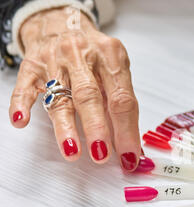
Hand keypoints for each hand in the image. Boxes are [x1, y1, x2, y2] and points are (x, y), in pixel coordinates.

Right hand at [9, 7, 140, 170]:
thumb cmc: (93, 54)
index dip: (126, 131)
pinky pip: (25, 86)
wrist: (61, 23)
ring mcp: (55, 59)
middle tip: (102, 155)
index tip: (128, 156)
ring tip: (72, 151)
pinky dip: (21, 104)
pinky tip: (22, 121)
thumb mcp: (114, 71)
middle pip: (90, 96)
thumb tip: (132, 147)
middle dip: (97, 129)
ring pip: (60, 97)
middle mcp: (83, 55)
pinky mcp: (32, 64)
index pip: (122, 99)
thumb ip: (121, 106)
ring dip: (66, 127)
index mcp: (111, 57)